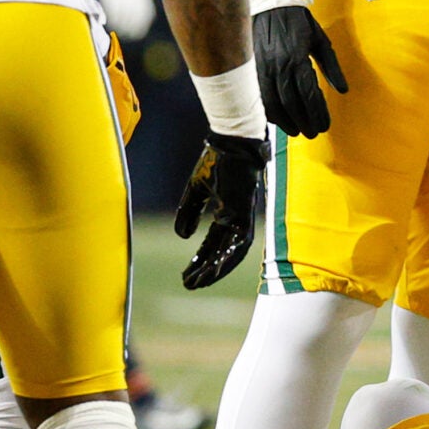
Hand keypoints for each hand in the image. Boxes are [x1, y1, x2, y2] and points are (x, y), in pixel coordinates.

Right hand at [174, 131, 268, 288]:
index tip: (187, 275)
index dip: (200, 259)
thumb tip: (182, 237)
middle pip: (222, 252)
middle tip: (190, 285)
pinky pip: (241, 242)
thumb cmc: (216, 161)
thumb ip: (188, 212)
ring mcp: (243, 216)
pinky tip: (215, 269)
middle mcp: (236, 219)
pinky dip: (229, 257)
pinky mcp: (247, 213)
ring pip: (233, 252)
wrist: (232, 142)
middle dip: (206, 270)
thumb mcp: (196, 189)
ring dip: (217, 269)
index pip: (213, 243)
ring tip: (200, 283)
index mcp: (226, 213)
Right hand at [253, 4, 347, 138]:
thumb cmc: (297, 20)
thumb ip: (331, 66)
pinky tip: (279, 119)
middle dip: (304, 122)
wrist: (268, 3)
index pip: (309, 95)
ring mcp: (262, 69)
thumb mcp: (320, 39)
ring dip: (286, 122)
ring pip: (273, 105)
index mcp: (297, 58)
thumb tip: (342, 90)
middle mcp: (278, 66)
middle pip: (292, 104)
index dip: (318, 113)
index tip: (325, 125)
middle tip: (313, 132)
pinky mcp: (252, 70)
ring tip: (298, 130)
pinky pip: (260, 97)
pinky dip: (270, 112)